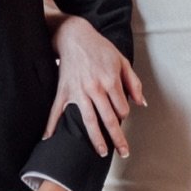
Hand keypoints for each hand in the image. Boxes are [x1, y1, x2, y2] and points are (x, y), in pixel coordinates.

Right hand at [46, 15, 145, 157]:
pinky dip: (51, 125)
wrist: (74, 36)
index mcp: (111, 81)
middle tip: (123, 152)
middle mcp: (95, 88)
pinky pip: (57, 111)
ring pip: (89, 120)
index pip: (122, 108)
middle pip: (109, 119)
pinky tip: (48, 139)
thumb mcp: (122, 61)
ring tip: (101, 153)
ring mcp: (78, 91)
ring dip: (96, 139)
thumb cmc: (100, 48)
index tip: (122, 116)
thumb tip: (141, 103)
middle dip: (117, 138)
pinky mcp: (64, 90)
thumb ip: (134, 83)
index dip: (125, 115)